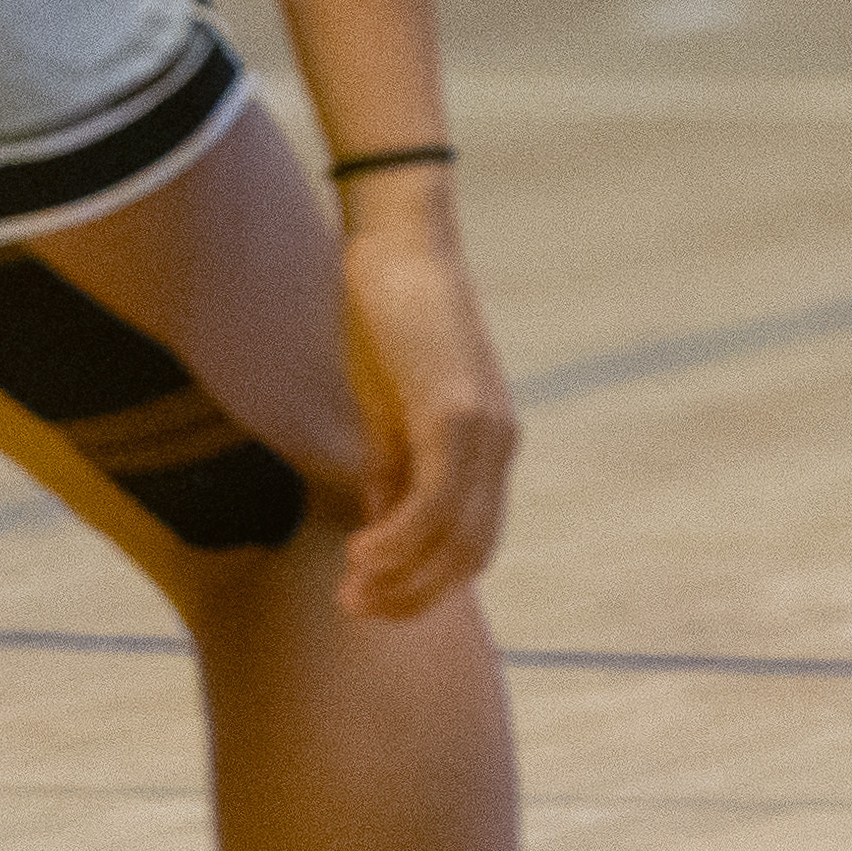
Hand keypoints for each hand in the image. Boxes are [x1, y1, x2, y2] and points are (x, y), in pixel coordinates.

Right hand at [326, 185, 518, 616]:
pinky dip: (398, 540)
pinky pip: (434, 503)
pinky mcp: (454, 415)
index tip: (373, 599)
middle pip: (471, 555)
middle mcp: (499, 443)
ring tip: (352, 590)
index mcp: (490, 443)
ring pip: (454, 539)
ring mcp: (484, 430)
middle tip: (357, 609)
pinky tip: (360, 550)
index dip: (427, 584)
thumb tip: (382, 531)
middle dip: (414, 595)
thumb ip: (392, 469)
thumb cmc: (387, 317)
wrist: (398, 242)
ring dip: (401, 577)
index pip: (474, 542)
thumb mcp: (389, 409)